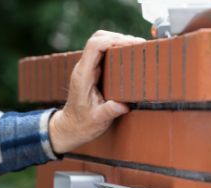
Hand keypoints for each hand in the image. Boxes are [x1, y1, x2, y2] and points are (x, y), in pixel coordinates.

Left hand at [49, 30, 145, 154]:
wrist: (70, 127)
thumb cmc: (82, 125)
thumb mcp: (97, 121)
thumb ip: (108, 112)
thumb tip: (122, 106)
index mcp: (83, 76)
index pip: (95, 46)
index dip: (114, 40)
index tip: (133, 45)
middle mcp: (84, 68)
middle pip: (99, 38)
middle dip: (120, 38)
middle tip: (140, 47)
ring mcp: (87, 68)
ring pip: (102, 42)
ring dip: (120, 42)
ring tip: (138, 50)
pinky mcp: (93, 71)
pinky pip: (105, 52)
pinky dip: (118, 50)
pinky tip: (131, 56)